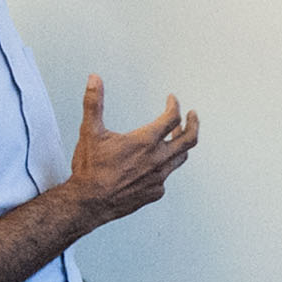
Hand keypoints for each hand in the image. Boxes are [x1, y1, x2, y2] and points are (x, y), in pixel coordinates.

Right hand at [64, 77, 198, 225]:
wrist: (88, 202)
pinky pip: (167, 176)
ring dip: (182, 144)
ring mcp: (158, 178)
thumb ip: (94, 103)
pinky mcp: (155, 192)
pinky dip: (166, 166)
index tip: (171, 100)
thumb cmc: (90, 168)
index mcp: (145, 141)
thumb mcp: (90, 131)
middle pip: (189, 139)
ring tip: (179, 136)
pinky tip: (157, 164)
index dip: (174, 105)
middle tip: (192, 115)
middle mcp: (157, 159)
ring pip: (181, 158)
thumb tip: (94, 79)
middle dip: (193, 123)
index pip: (172, 117)